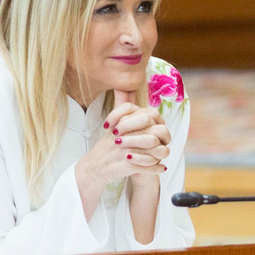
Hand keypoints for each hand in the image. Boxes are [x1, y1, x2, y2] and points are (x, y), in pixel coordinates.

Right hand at [73, 90, 167, 218]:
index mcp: (122, 124)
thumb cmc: (105, 146)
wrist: (93, 169)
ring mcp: (125, 150)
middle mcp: (124, 135)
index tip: (152, 131)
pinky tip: (161, 168)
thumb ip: (122, 106)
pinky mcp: (126, 165)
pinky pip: (149, 166)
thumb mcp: (112, 123)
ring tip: (161, 156)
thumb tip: (124, 86)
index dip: (153, 124)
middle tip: (161, 144)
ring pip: (154, 149)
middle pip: (154, 132)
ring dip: (160, 154)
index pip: (147, 117)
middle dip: (160, 139)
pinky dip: (157, 168)